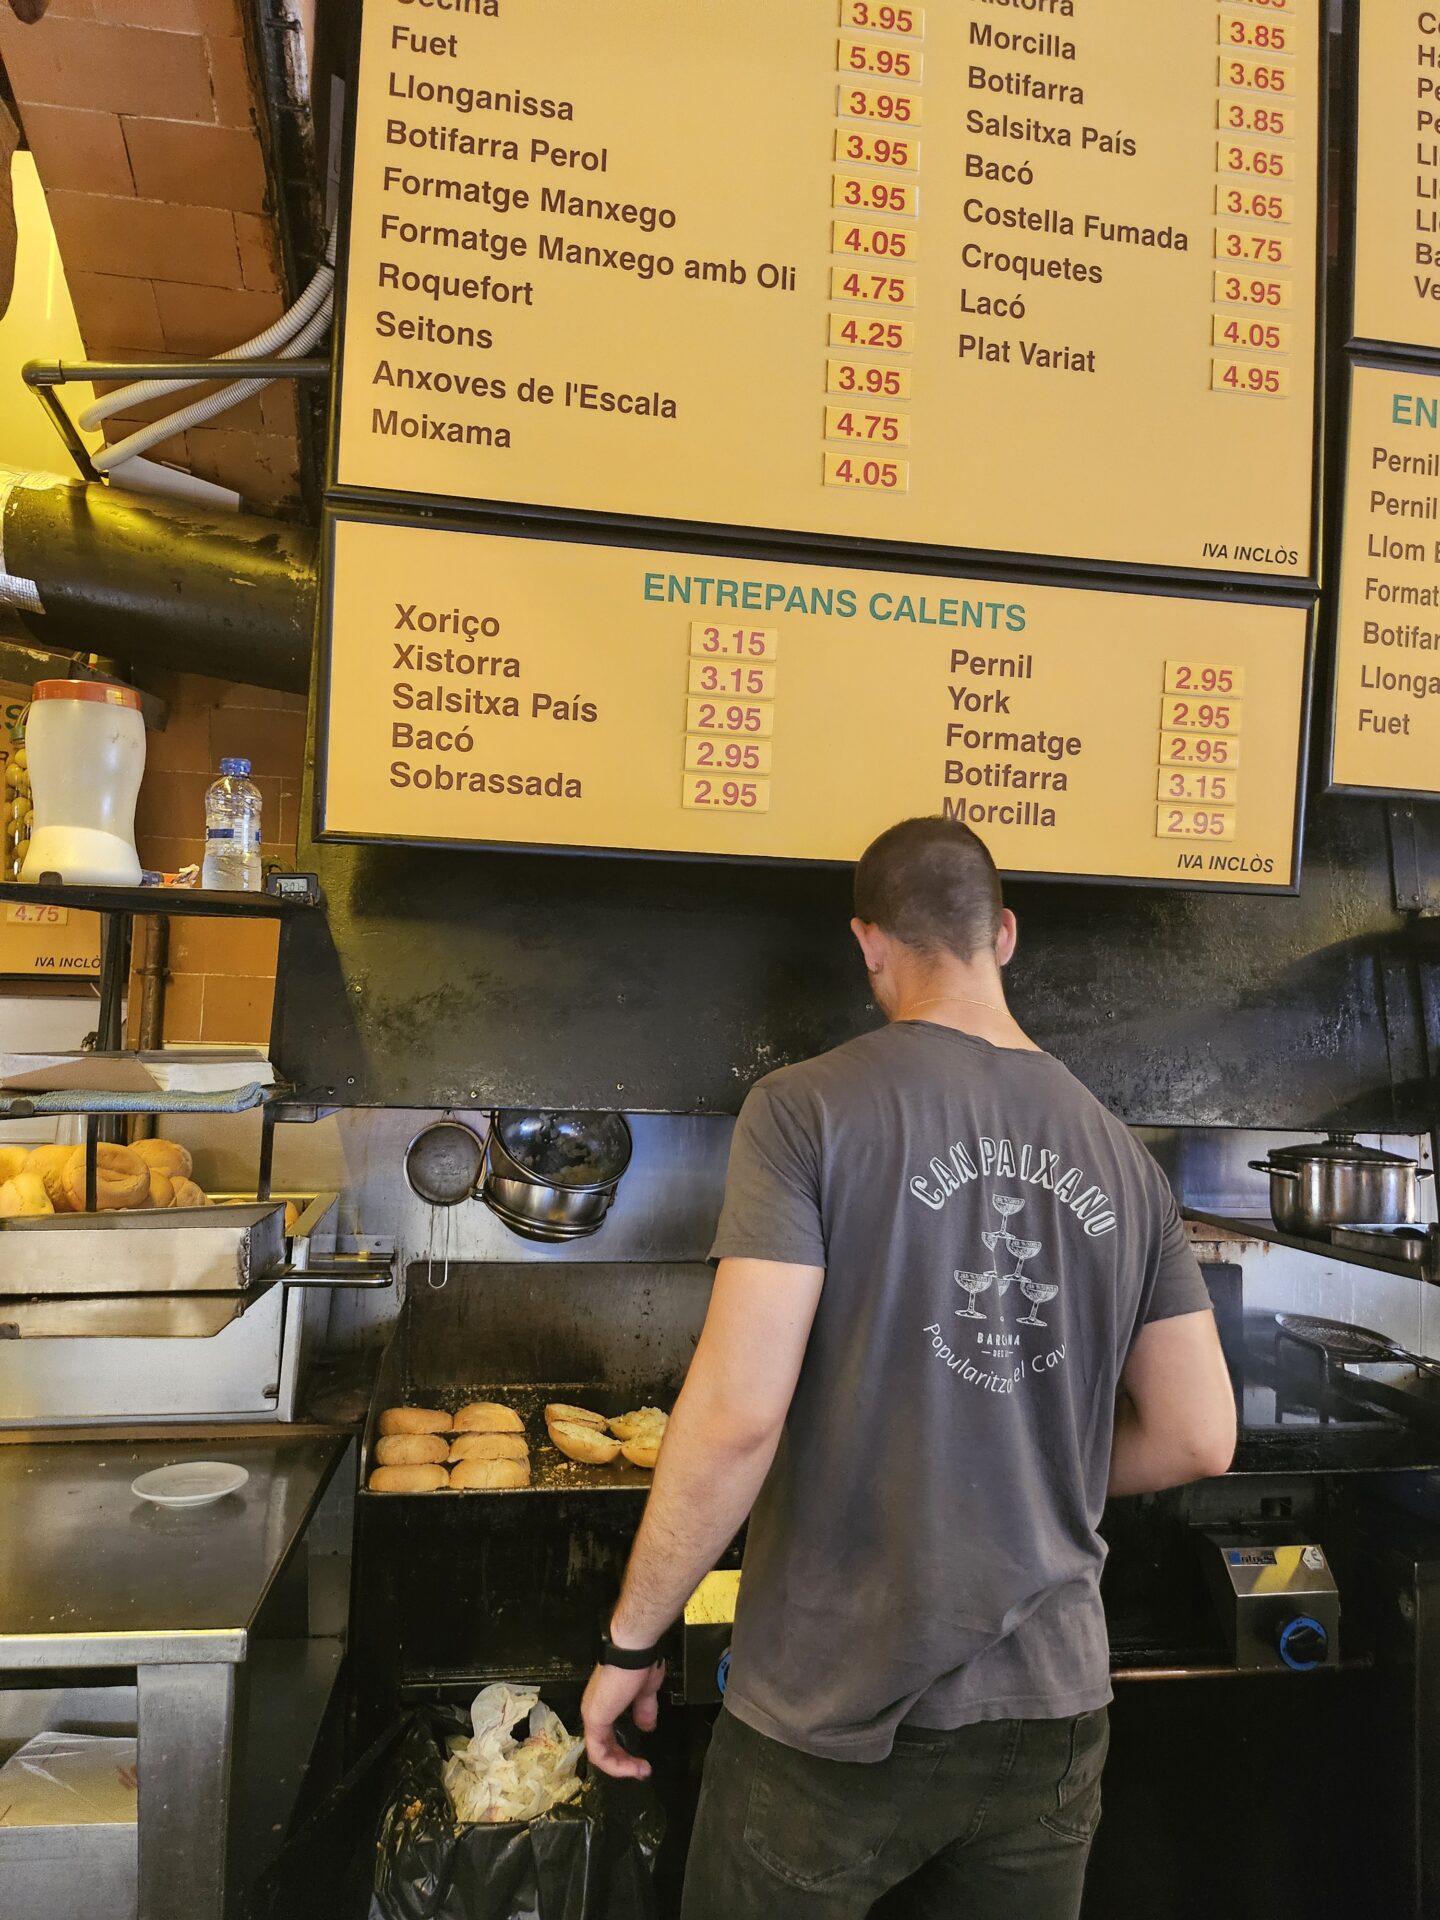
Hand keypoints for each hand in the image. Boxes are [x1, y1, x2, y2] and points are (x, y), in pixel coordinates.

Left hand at [581, 1658, 664, 1779]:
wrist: (634, 1650)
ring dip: (621, 1767)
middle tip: (642, 1770)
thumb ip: (643, 1709)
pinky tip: (632, 1768)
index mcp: (605, 1702)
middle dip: (623, 1763)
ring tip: (640, 1772)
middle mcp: (594, 1709)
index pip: (608, 1735)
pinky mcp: (594, 1718)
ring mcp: (592, 1714)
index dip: (623, 1752)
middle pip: (603, 1747)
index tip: (642, 1760)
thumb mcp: (645, 1691)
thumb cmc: (640, 1663)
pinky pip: (599, 1752)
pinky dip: (615, 1765)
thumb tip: (646, 1726)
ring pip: (600, 1752)